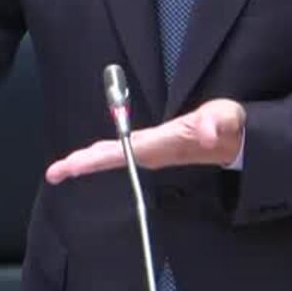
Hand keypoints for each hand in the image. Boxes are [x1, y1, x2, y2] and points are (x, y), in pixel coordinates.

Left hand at [45, 98, 245, 184]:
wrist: (237, 141)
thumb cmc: (229, 127)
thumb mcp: (227, 117)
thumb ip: (217, 123)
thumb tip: (206, 133)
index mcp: (164, 144)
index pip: (124, 151)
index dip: (98, 158)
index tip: (74, 164)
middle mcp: (153, 151)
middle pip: (112, 158)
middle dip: (83, 164)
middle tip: (54, 173)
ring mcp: (152, 151)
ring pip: (114, 157)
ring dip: (88, 161)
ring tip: (63, 168)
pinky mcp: (154, 147)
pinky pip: (121, 152)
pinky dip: (101, 155)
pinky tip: (88, 158)